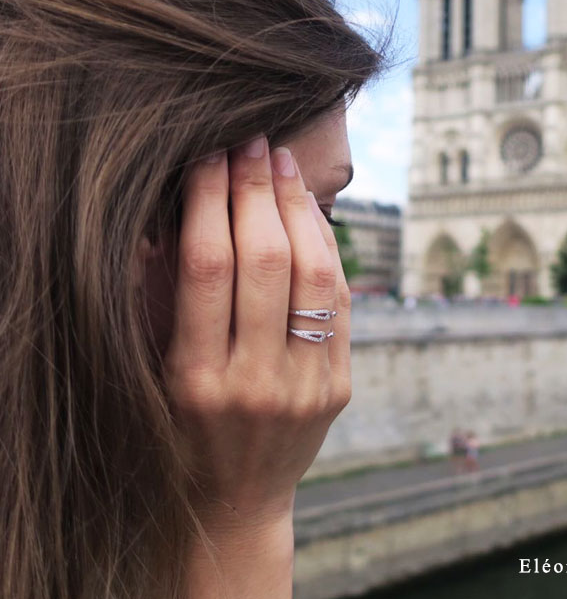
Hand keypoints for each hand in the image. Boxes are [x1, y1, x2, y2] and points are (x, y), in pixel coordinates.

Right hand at [163, 136, 351, 524]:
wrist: (237, 499)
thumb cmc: (182, 431)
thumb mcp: (153, 374)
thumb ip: (160, 299)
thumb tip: (173, 215)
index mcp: (194, 378)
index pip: (206, 266)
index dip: (209, 199)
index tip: (208, 155)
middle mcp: (255, 381)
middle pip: (266, 259)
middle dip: (257, 189)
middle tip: (251, 142)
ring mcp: (305, 385)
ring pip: (313, 273)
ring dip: (298, 207)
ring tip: (282, 164)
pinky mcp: (338, 386)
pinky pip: (339, 300)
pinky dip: (327, 247)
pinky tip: (312, 213)